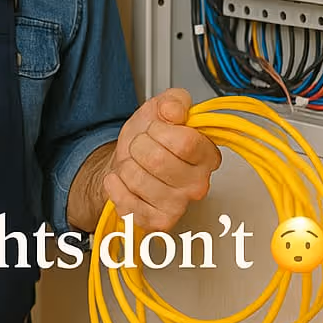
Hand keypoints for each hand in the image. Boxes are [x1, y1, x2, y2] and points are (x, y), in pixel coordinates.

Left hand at [102, 87, 220, 233]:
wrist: (126, 162)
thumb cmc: (148, 140)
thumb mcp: (160, 108)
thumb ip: (173, 100)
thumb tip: (174, 110)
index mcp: (207, 155)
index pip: (185, 141)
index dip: (161, 130)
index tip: (157, 128)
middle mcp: (198, 184)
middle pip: (157, 160)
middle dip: (138, 147)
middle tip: (142, 148)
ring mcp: (179, 206)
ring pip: (137, 179)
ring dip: (126, 166)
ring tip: (135, 165)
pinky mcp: (158, 222)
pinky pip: (126, 201)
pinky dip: (116, 185)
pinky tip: (124, 182)